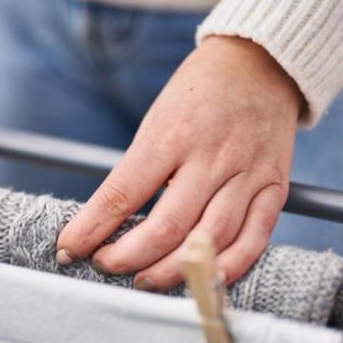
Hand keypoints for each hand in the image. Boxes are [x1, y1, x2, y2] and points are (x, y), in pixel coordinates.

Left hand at [56, 36, 303, 290]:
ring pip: (209, 240)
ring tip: (144, 280)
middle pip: (167, 226)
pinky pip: (254, 240)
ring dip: (172, 270)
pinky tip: (201, 279)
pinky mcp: (274, 187)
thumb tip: (105, 220)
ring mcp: (247, 174)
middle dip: (128, 256)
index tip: (68, 248)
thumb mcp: (157, 119)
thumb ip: (138, 169)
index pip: (123, 193)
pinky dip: (226, 269)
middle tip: (104, 265)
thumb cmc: (197, 92)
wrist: (260, 62)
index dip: (92, 228)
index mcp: (171, 134)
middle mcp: (211, 156)